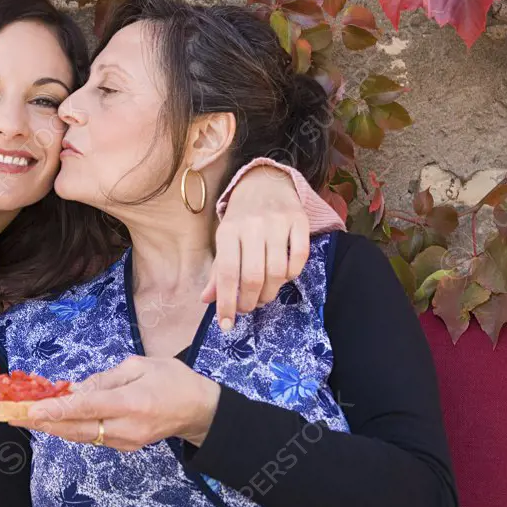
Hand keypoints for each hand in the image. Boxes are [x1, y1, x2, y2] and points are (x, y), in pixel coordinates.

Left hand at [9, 356, 220, 450]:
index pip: (87, 407)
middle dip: (43, 424)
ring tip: (25, 418)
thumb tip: (77, 389)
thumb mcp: (141, 365)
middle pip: (76, 429)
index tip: (31, 410)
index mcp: (132, 402)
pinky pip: (92, 438)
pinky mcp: (125, 447)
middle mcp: (126, 427)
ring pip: (81, 436)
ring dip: (53, 428)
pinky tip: (55, 421)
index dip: (57, 410)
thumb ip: (106, 378)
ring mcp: (125, 442)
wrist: (199, 411)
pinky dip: (71, 429)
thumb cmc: (173, 379)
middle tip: (13, 417)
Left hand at [203, 164, 310, 328]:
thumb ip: (218, 270)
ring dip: (270, 292)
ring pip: (277, 270)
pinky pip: (300, 257)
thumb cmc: (241, 217)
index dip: (226, 302)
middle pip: (252, 276)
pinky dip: (292, 274)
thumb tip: (207, 300)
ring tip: (263, 295)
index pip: (226, 273)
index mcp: (228, 231)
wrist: (265, 182)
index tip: (227, 325)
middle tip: (248, 308)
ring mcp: (277, 222)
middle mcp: (252, 225)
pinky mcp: (299, 220)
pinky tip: (283, 277)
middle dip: (249, 301)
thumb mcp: (224, 240)